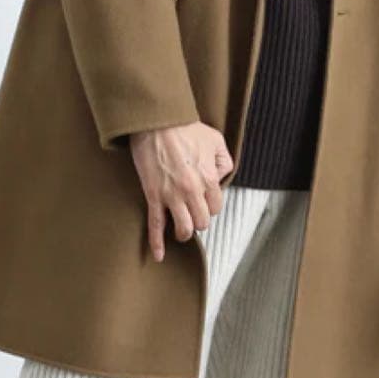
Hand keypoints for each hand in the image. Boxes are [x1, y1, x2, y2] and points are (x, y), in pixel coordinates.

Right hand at [129, 121, 233, 261]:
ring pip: (183, 229)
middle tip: (193, 214)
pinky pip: (155, 225)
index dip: (210, 206)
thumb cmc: (185, 128)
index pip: (216, 207)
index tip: (204, 202)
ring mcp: (172, 196)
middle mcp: (193, 191)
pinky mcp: (154, 196)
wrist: (156, 122)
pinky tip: (158, 255)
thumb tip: (222, 175)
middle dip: (199, 220)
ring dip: (183, 232)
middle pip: (202, 222)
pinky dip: (157, 243)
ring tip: (181, 228)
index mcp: (209, 178)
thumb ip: (224, 160)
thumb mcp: (215, 140)